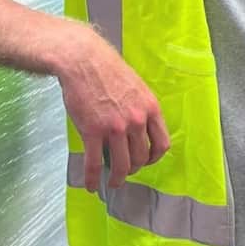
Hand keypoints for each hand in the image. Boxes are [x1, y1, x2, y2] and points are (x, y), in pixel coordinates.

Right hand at [56, 29, 169, 190]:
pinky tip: (92, 185)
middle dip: (134, 168)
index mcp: (150, 109)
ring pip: (122, 165)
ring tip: (113, 182)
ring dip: (118, 178)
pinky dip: (93, 178)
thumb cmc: (107, 70)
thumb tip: (142, 128)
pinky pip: (95, 163)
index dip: (155, 157)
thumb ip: (142, 108)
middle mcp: (136, 120)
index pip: (161, 143)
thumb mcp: (136, 87)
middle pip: (141, 157)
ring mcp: (114, 128)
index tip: (147, 161)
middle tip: (126, 170)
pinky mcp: (92, 132)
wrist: (83, 60)